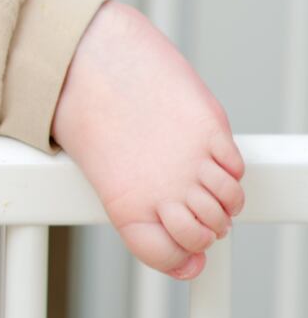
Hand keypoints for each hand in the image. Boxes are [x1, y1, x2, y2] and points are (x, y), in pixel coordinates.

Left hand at [52, 1, 245, 279]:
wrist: (85, 57)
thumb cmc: (82, 111)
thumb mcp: (99, 169)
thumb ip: (134, 198)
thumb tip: (170, 218)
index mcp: (125, 205)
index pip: (166, 256)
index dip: (180, 261)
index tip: (187, 258)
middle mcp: (163, 189)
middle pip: (204, 235)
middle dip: (205, 231)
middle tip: (197, 216)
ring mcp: (190, 160)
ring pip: (229, 204)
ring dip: (223, 203)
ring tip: (206, 189)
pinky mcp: (210, 128)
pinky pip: (235, 169)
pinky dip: (229, 171)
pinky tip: (212, 161)